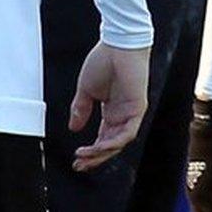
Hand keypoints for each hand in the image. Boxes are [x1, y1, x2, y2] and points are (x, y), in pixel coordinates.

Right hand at [69, 42, 147, 170]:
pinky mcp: (138, 108)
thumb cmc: (103, 62)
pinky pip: (128, 132)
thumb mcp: (86, 90)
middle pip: (110, 145)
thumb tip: (73, 128)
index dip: (91, 151)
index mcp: (111, 112)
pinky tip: (100, 146)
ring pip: (119, 142)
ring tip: (84, 156)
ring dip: (102, 152)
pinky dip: (114, 141)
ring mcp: (131, 113)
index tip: (76, 159)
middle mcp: (122, 116)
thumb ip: (80, 110)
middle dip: (95, 158)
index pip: (103, 138)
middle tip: (80, 166)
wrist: (117, 45)